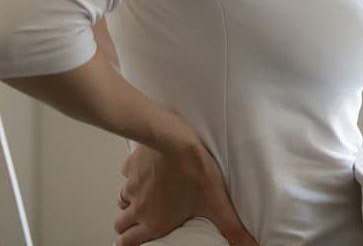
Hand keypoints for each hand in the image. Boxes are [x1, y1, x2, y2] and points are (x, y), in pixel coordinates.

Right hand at [113, 137, 258, 245]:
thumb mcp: (217, 203)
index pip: (127, 243)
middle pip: (120, 223)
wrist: (175, 138)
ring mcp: (132, 184)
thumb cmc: (194, 170)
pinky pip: (126, 173)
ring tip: (146, 193)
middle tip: (143, 217)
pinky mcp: (132, 164)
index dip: (129, 243)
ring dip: (130, 199)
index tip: (136, 239)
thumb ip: (231, 228)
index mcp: (154, 221)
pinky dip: (133, 173)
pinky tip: (148, 166)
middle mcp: (138, 206)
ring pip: (121, 198)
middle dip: (128, 223)